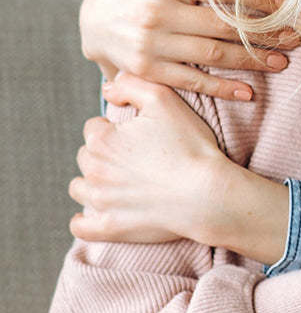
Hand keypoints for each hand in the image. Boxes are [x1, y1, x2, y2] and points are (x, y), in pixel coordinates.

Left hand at [69, 73, 288, 263]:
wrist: (207, 193)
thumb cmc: (190, 145)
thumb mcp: (165, 100)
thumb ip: (131, 85)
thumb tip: (108, 89)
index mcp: (103, 140)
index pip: (94, 128)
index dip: (115, 128)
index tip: (138, 135)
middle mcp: (94, 170)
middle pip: (87, 157)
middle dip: (105, 154)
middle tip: (135, 156)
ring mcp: (100, 202)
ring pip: (81, 188)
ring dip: (94, 182)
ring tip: (121, 181)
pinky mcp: (110, 227)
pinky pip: (81, 227)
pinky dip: (86, 220)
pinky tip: (100, 212)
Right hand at [79, 0, 299, 100]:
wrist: (93, 20)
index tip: (289, 3)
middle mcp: (156, 12)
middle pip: (225, 24)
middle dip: (266, 32)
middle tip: (295, 37)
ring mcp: (151, 44)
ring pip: (214, 54)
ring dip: (253, 60)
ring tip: (282, 60)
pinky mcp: (148, 70)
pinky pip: (193, 82)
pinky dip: (223, 89)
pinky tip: (249, 92)